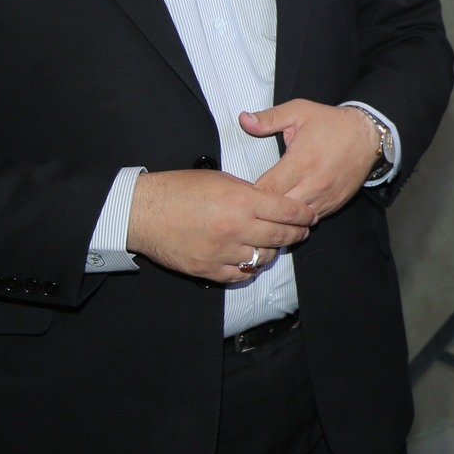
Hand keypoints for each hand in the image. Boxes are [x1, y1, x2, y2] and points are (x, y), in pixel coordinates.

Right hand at [126, 168, 316, 283]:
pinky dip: (249, 268)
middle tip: (302, 232)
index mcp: (241, 201)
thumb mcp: (220, 179)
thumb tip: (270, 201)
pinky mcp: (207, 268)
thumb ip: (249, 191)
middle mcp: (235, 228)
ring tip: (275, 245)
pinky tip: (251, 260)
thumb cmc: (178, 190)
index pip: (287, 211)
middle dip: (296, 234)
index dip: (303, 215)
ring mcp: (221, 251)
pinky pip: (239, 274)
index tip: (310, 216)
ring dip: (273, 252)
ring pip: (263, 258)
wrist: (142, 211)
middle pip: (281, 237)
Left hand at [241, 100, 380, 218]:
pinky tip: (290, 208)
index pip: (266, 190)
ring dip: (280, 216)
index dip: (250, 192)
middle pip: (278, 210)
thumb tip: (243, 120)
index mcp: (301, 162)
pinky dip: (298, 217)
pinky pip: (310, 219)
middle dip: (263, 207)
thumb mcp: (300, 111)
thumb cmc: (333, 123)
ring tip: (269, 209)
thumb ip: (269, 118)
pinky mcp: (334, 204)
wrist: (369, 136)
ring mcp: (325, 197)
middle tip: (252, 201)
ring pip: (294, 220)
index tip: (243, 188)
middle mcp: (313, 184)